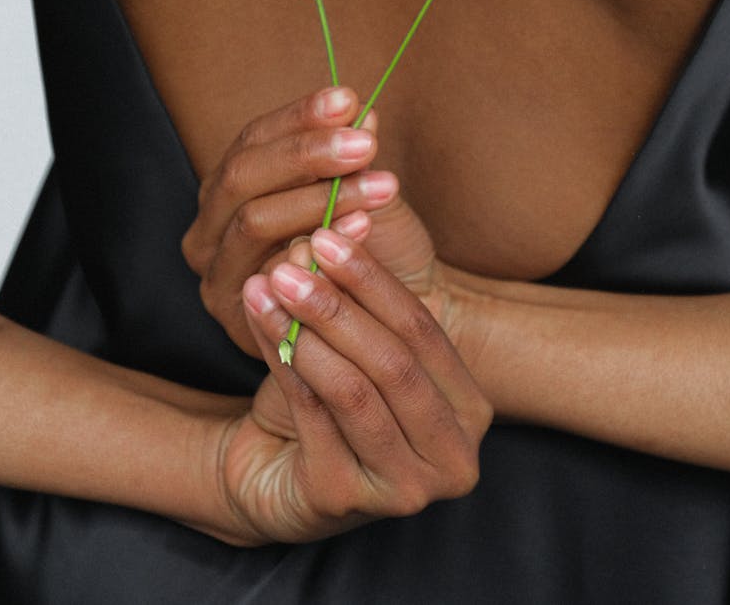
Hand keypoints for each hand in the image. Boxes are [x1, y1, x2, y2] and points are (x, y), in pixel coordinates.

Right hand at [182, 87, 443, 355]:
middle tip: (364, 144)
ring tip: (378, 185)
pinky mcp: (236, 316)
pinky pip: (272, 272)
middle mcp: (211, 226)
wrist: (385, 320)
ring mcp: (217, 273)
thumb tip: (359, 112)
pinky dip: (319, 244)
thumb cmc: (369, 246)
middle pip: (242, 175)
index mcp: (231, 185)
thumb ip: (354, 155)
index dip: (298, 116)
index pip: (254, 138)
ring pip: (254, 221)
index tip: (347, 99)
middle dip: (306, 154)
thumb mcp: (361, 189)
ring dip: (320, 198)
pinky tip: (361, 226)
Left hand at [211, 228, 492, 544]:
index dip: (373, 279)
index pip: (423, 331)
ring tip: (270, 284)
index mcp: (471, 411)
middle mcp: (452, 459)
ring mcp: (403, 490)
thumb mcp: (362, 345)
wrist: (276, 470)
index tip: (328, 233)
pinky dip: (282, 360)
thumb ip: (362, 299)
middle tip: (294, 261)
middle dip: (338, 305)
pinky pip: (312, 417)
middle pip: (393, 363)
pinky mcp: (346, 502)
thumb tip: (335, 226)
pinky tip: (257, 321)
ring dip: (306, 329)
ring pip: (354, 391)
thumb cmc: (333, 398)